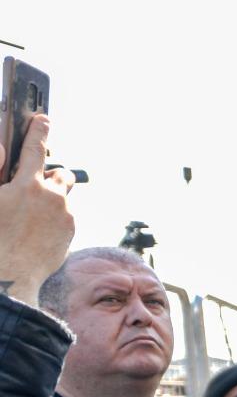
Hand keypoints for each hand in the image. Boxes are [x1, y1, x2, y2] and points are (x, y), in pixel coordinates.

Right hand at [0, 114, 75, 306]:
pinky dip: (53, 218)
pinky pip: (64, 218)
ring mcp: (65, 216)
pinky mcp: (70, 233)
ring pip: (64, 197)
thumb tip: (5, 152)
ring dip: (52, 198)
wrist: (9, 277)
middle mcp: (52, 198)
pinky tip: (35, 231)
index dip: (39, 130)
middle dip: (51, 174)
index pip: (35, 148)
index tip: (43, 118)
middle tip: (33, 184)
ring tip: (32, 213)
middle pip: (62, 173)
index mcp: (27, 186)